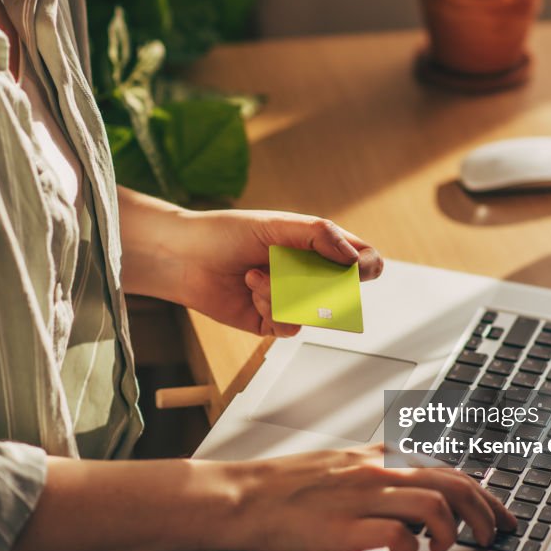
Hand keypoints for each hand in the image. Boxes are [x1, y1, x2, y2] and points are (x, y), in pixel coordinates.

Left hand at [177, 209, 383, 335]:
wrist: (183, 257)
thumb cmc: (225, 233)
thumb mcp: (276, 224)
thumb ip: (319, 235)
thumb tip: (355, 257)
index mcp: (316, 246)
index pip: (362, 259)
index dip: (366, 267)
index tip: (354, 268)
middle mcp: (308, 274)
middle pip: (341, 292)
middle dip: (313, 282)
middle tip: (287, 269)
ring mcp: (291, 299)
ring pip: (313, 312)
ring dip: (282, 293)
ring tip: (254, 275)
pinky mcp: (271, 321)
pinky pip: (289, 327)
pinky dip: (270, 308)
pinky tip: (250, 289)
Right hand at [224, 444, 517, 550]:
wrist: (244, 496)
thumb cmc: (285, 486)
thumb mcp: (338, 466)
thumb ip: (374, 473)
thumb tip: (407, 490)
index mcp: (376, 457)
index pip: (445, 467)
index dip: (481, 493)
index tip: (496, 512)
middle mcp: (375, 471)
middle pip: (452, 482)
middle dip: (485, 511)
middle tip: (494, 533)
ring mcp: (362, 498)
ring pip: (433, 502)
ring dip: (453, 529)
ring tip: (451, 546)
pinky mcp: (346, 527)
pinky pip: (397, 534)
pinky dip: (412, 546)